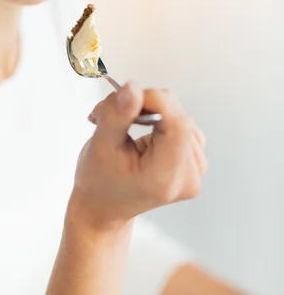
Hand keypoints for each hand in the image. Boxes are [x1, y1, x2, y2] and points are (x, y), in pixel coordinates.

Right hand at [71, 82, 206, 228]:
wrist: (105, 207)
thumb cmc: (99, 182)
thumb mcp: (100, 147)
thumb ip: (117, 115)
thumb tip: (133, 88)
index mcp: (165, 179)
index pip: (178, 125)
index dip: (157, 101)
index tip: (128, 96)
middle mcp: (187, 179)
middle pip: (179, 119)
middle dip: (146, 106)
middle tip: (111, 113)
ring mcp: (195, 174)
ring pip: (181, 119)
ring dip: (151, 113)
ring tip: (124, 128)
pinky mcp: (195, 165)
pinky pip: (183, 128)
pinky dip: (161, 122)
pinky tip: (142, 134)